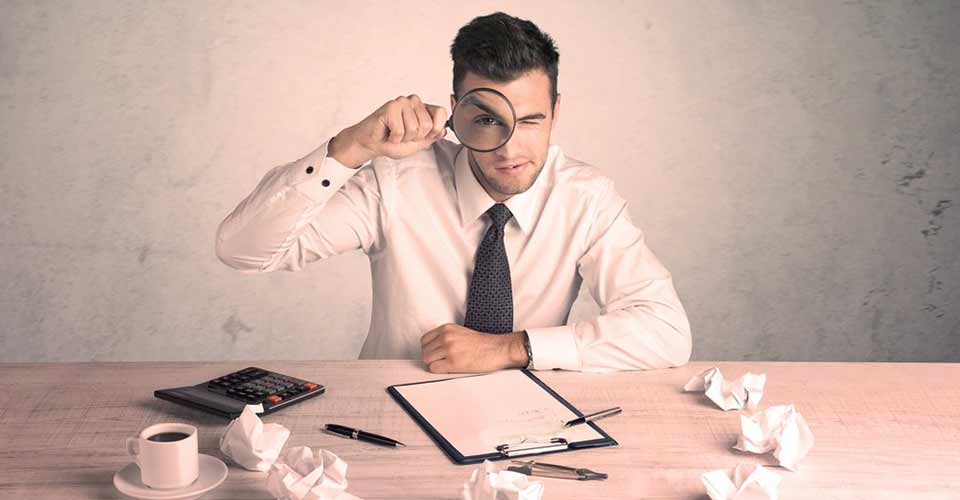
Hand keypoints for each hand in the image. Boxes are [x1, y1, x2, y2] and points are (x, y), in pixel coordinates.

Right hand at [331, 94, 447, 167]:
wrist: (372, 144)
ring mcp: (402, 102)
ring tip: (394, 133)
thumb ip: (433, 135)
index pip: (441, 112)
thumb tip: (445, 130)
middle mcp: (414, 101)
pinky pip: (400, 130)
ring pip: (414, 128)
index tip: (421, 135)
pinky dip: (394, 138)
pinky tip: (388, 133)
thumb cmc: (392, 141)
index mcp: (423, 108)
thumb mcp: (418, 143)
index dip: (434, 129)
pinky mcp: (391, 107)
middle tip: (403, 135)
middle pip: (427, 124)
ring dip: (403, 138)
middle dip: (415, 137)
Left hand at [420, 323, 528, 373]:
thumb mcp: (461, 333)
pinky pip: (434, 369)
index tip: (434, 353)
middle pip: (424, 351)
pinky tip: (450, 369)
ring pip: (428, 360)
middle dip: (431, 358)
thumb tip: (433, 349)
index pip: (424, 340)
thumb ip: (446, 337)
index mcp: (447, 328)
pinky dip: (440, 371)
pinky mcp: (453, 362)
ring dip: (435, 365)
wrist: (498, 348)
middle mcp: (446, 337)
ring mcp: (449, 349)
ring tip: (447, 365)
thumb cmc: (483, 343)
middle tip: (442, 361)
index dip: (429, 349)